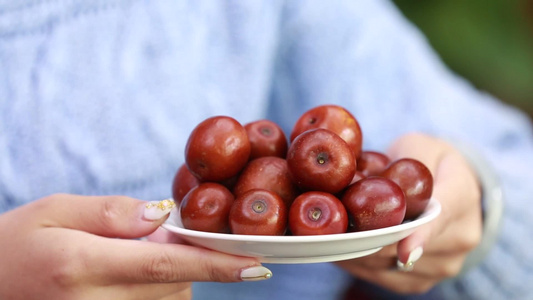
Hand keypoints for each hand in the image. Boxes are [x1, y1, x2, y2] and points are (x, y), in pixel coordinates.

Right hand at [0, 194, 271, 299]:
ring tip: (127, 259)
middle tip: (153, 239)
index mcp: (81, 265)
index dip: (216, 267)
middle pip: (173, 286)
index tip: (257, 267)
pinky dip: (156, 293)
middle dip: (185, 261)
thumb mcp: (52, 211)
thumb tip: (163, 215)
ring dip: (169, 280)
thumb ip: (111, 212)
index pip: (166, 266)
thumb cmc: (12, 245)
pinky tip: (129, 278)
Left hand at [336, 133, 482, 293]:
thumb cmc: (428, 159)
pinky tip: (340, 250)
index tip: (402, 248)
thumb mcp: (417, 145)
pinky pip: (384, 279)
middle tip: (332, 229)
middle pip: (406, 248)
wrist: (451, 185)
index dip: (419, 236)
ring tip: (331, 237)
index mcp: (462, 197)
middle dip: (367, 240)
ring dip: (357, 255)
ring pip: (390, 268)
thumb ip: (402, 163)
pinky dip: (358, 266)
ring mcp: (444, 264)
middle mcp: (460, 237)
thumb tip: (366, 181)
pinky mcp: (422, 280)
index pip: (440, 218)